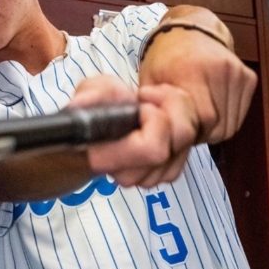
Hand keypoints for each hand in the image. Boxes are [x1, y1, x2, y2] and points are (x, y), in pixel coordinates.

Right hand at [71, 76, 199, 187]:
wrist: (102, 128)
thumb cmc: (96, 109)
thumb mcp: (92, 91)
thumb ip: (90, 96)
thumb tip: (80, 104)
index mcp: (107, 155)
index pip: (152, 148)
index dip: (154, 120)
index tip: (140, 104)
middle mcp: (128, 174)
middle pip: (176, 143)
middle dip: (172, 111)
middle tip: (151, 98)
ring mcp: (148, 178)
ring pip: (186, 145)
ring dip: (181, 116)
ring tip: (157, 104)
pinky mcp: (164, 174)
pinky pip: (189, 150)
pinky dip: (185, 127)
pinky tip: (165, 117)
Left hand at [139, 27, 256, 143]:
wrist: (189, 30)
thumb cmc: (164, 57)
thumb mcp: (149, 81)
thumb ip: (154, 109)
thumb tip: (161, 134)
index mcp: (193, 71)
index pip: (204, 119)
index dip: (191, 132)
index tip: (178, 130)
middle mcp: (221, 70)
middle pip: (220, 125)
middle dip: (201, 133)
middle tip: (186, 126)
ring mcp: (238, 74)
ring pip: (231, 125)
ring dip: (214, 129)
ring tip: (195, 116)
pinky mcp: (249, 78)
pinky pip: (239, 115)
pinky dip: (225, 120)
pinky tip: (209, 108)